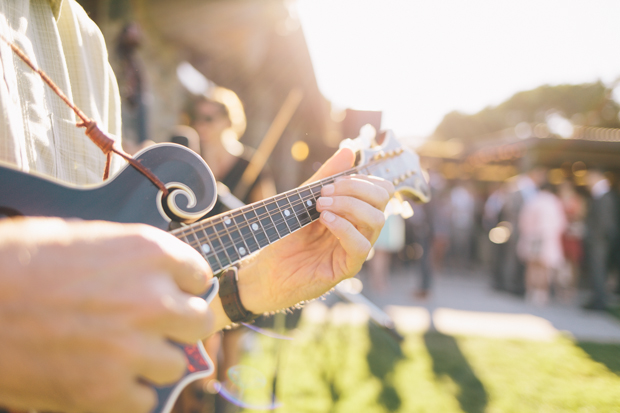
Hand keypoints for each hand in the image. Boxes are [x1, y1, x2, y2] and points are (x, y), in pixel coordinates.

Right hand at [0, 218, 212, 412]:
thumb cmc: (20, 262)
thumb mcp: (88, 240)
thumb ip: (135, 263)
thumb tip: (165, 282)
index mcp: (149, 252)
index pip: (199, 275)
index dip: (182, 286)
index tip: (169, 293)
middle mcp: (151, 298)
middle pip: (200, 321)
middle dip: (180, 324)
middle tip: (151, 327)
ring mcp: (132, 347)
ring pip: (175, 363)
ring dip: (151, 360)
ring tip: (115, 353)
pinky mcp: (105, 391)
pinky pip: (143, 399)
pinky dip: (126, 393)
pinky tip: (99, 377)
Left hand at [237, 148, 393, 312]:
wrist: (266, 269)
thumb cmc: (286, 235)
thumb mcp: (304, 199)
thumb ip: (325, 176)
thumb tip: (348, 150)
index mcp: (355, 212)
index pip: (380, 189)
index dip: (360, 180)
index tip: (331, 182)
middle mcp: (361, 229)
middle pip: (383, 199)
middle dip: (355, 188)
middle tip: (324, 193)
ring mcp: (356, 248)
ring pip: (377, 220)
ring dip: (349, 205)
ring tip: (320, 206)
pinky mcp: (347, 267)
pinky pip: (361, 245)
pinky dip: (344, 227)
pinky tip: (325, 220)